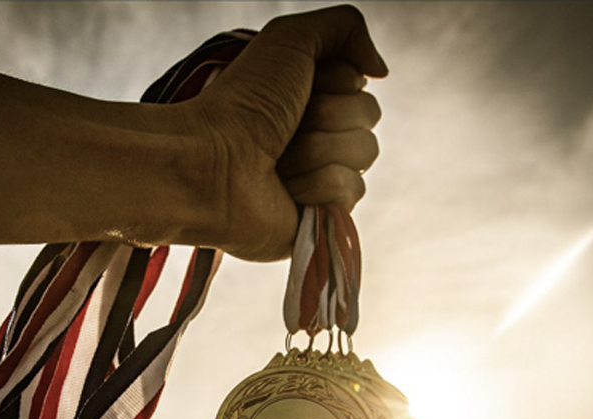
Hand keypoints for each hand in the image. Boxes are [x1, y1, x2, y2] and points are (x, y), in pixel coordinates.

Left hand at [188, 5, 386, 261]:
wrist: (212, 161)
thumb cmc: (242, 102)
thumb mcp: (291, 38)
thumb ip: (346, 27)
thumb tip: (380, 70)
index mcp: (311, 97)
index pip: (361, 85)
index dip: (335, 83)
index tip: (300, 88)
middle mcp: (319, 135)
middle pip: (368, 117)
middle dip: (327, 116)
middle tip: (286, 127)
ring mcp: (322, 177)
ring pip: (364, 153)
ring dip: (317, 150)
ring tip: (278, 161)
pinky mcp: (321, 216)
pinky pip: (351, 191)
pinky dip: (316, 186)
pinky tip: (284, 190)